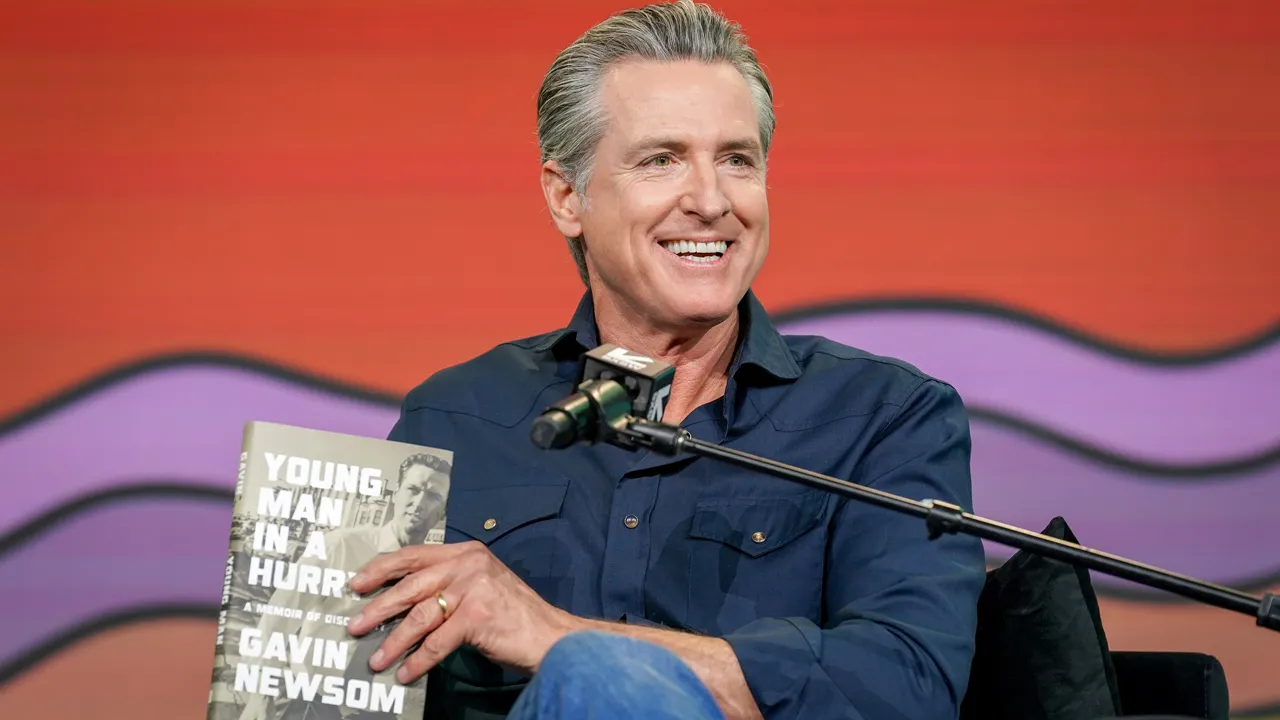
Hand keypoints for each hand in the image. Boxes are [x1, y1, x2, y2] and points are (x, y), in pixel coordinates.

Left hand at [346, 540, 581, 683]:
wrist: (551, 636)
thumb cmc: (514, 616)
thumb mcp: (481, 587)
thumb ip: (449, 585)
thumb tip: (403, 603)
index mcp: (466, 552)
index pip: (414, 555)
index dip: (382, 569)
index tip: (357, 584)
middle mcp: (469, 564)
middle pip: (411, 586)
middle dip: (379, 608)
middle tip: (354, 626)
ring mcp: (474, 588)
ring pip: (420, 617)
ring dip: (394, 641)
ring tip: (376, 659)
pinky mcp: (478, 616)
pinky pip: (437, 643)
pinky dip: (418, 661)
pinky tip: (405, 673)